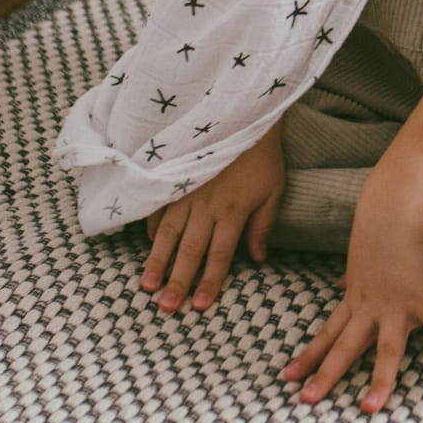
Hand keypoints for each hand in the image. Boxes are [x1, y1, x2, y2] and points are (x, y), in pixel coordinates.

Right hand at [140, 123, 285, 313]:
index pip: (220, 255)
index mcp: (233, 211)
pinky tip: (150, 245)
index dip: (209, 282)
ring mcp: (187, 191)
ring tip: (148, 286)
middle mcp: (207, 206)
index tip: (198, 306)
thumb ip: (263, 226)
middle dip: (178, 281)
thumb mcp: (274, 189)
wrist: (245, 114)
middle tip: (166, 308)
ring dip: (158, 261)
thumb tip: (258, 260)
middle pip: (190, 250)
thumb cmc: (263, 155)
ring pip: (169, 233)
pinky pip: (159, 208)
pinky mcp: (176, 178)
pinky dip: (153, 228)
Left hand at [282, 183, 422, 410]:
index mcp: (355, 298)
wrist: (396, 208)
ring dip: (378, 380)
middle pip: (344, 347)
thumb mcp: (358, 257)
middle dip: (325, 376)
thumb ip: (351, 277)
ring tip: (370, 409)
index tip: (287, 377)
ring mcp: (395, 305)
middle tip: (306, 402)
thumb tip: (338, 285)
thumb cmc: (379, 226)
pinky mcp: (422, 298)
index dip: (308, 356)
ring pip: (385, 350)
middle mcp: (370, 307)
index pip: (327, 333)